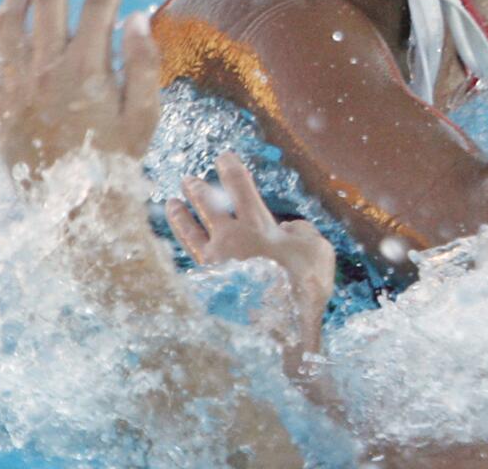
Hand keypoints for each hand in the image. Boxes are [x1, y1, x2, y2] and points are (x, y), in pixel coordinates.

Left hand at [0, 0, 159, 181]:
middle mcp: (43, 70)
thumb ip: (142, 60)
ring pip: (6, 21)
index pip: (99, 4)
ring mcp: (13, 87)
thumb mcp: (146, 112)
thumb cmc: (118, 160)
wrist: (75, 207)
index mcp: (85, 69)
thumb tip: (135, 16)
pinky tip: (6, 28)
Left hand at [167, 152, 335, 351]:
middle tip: (189, 180)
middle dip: (198, 189)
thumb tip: (288, 231)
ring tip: (170, 203)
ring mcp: (215, 265)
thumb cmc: (304, 287)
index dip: (230, 166)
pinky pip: (192, 259)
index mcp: (255, 225)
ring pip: (190, 233)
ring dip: (180, 215)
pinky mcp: (210, 286)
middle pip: (206, 205)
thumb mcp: (317, 249)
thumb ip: (301, 232)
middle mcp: (228, 240)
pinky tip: (185, 245)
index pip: (238, 185)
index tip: (224, 156)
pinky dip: (186, 247)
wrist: (281, 332)